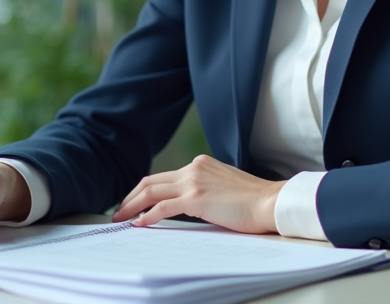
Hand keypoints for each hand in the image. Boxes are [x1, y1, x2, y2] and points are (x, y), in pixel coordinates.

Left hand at [113, 155, 286, 233]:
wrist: (270, 201)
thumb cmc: (253, 201)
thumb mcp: (223, 187)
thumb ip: (204, 190)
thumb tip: (187, 205)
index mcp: (201, 165)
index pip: (164, 176)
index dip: (144, 190)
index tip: (133, 203)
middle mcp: (194, 168)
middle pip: (150, 181)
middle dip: (130, 197)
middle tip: (118, 212)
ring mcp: (194, 182)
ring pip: (151, 191)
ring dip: (132, 206)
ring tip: (121, 219)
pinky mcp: (196, 198)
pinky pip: (162, 207)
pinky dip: (147, 215)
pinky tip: (140, 224)